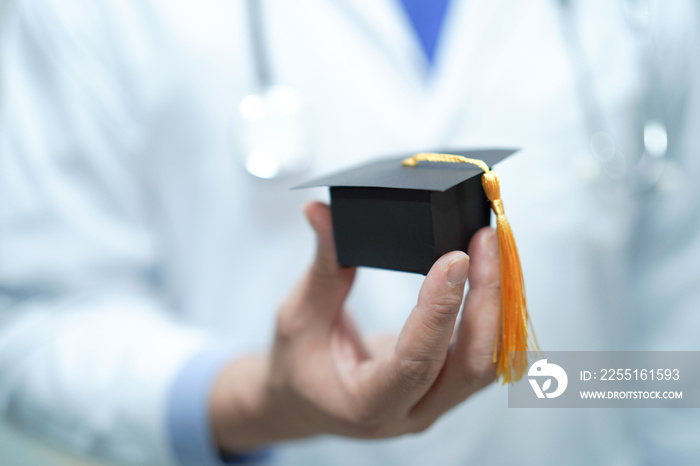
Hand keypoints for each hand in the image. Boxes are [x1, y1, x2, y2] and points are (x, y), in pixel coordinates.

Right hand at [211, 201, 500, 450]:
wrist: (305, 402)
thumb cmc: (298, 365)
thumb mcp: (299, 316)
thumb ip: (323, 266)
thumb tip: (322, 213)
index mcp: (366, 404)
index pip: (415, 362)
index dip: (439, 310)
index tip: (454, 259)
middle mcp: (411, 413)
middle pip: (471, 364)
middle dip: (485, 299)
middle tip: (484, 242)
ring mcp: (435, 404)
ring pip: (489, 361)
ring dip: (497, 304)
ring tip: (493, 250)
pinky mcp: (447, 388)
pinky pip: (486, 356)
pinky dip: (494, 315)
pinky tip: (491, 276)